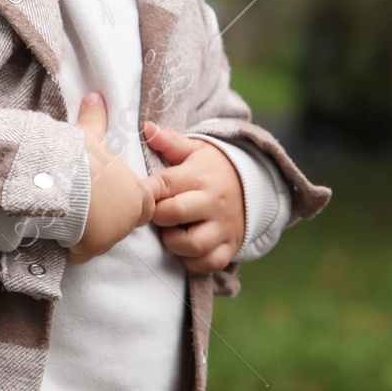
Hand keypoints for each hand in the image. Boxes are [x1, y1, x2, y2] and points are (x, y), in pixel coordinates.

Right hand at [66, 93, 156, 262]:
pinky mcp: (91, 249)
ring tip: (74, 218)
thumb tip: (94, 96)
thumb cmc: (81, 159)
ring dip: (93, 231)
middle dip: (112, 218)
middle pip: (126, 223)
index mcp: (136, 192)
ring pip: (106, 238)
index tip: (111, 195)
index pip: (145, 203)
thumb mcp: (89, 135)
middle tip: (91, 207)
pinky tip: (63, 236)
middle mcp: (129, 217)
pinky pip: (84, 252)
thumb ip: (95, 119)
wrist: (62, 184)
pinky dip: (75, 247)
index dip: (129, 199)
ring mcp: (111, 236)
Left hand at [143, 122, 245, 273]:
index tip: (136, 195)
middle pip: (174, 214)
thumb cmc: (212, 168)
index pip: (164, 185)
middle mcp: (213, 202)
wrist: (254, 185)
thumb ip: (170, 142)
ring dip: (173, 243)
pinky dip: (193, 261)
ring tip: (170, 232)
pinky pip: (208, 263)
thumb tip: (147, 128)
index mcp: (200, 177)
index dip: (145, 193)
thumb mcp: (195, 150)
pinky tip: (186, 249)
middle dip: (157, 217)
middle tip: (155, 214)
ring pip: (192, 244)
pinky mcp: (230, 246)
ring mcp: (223, 227)